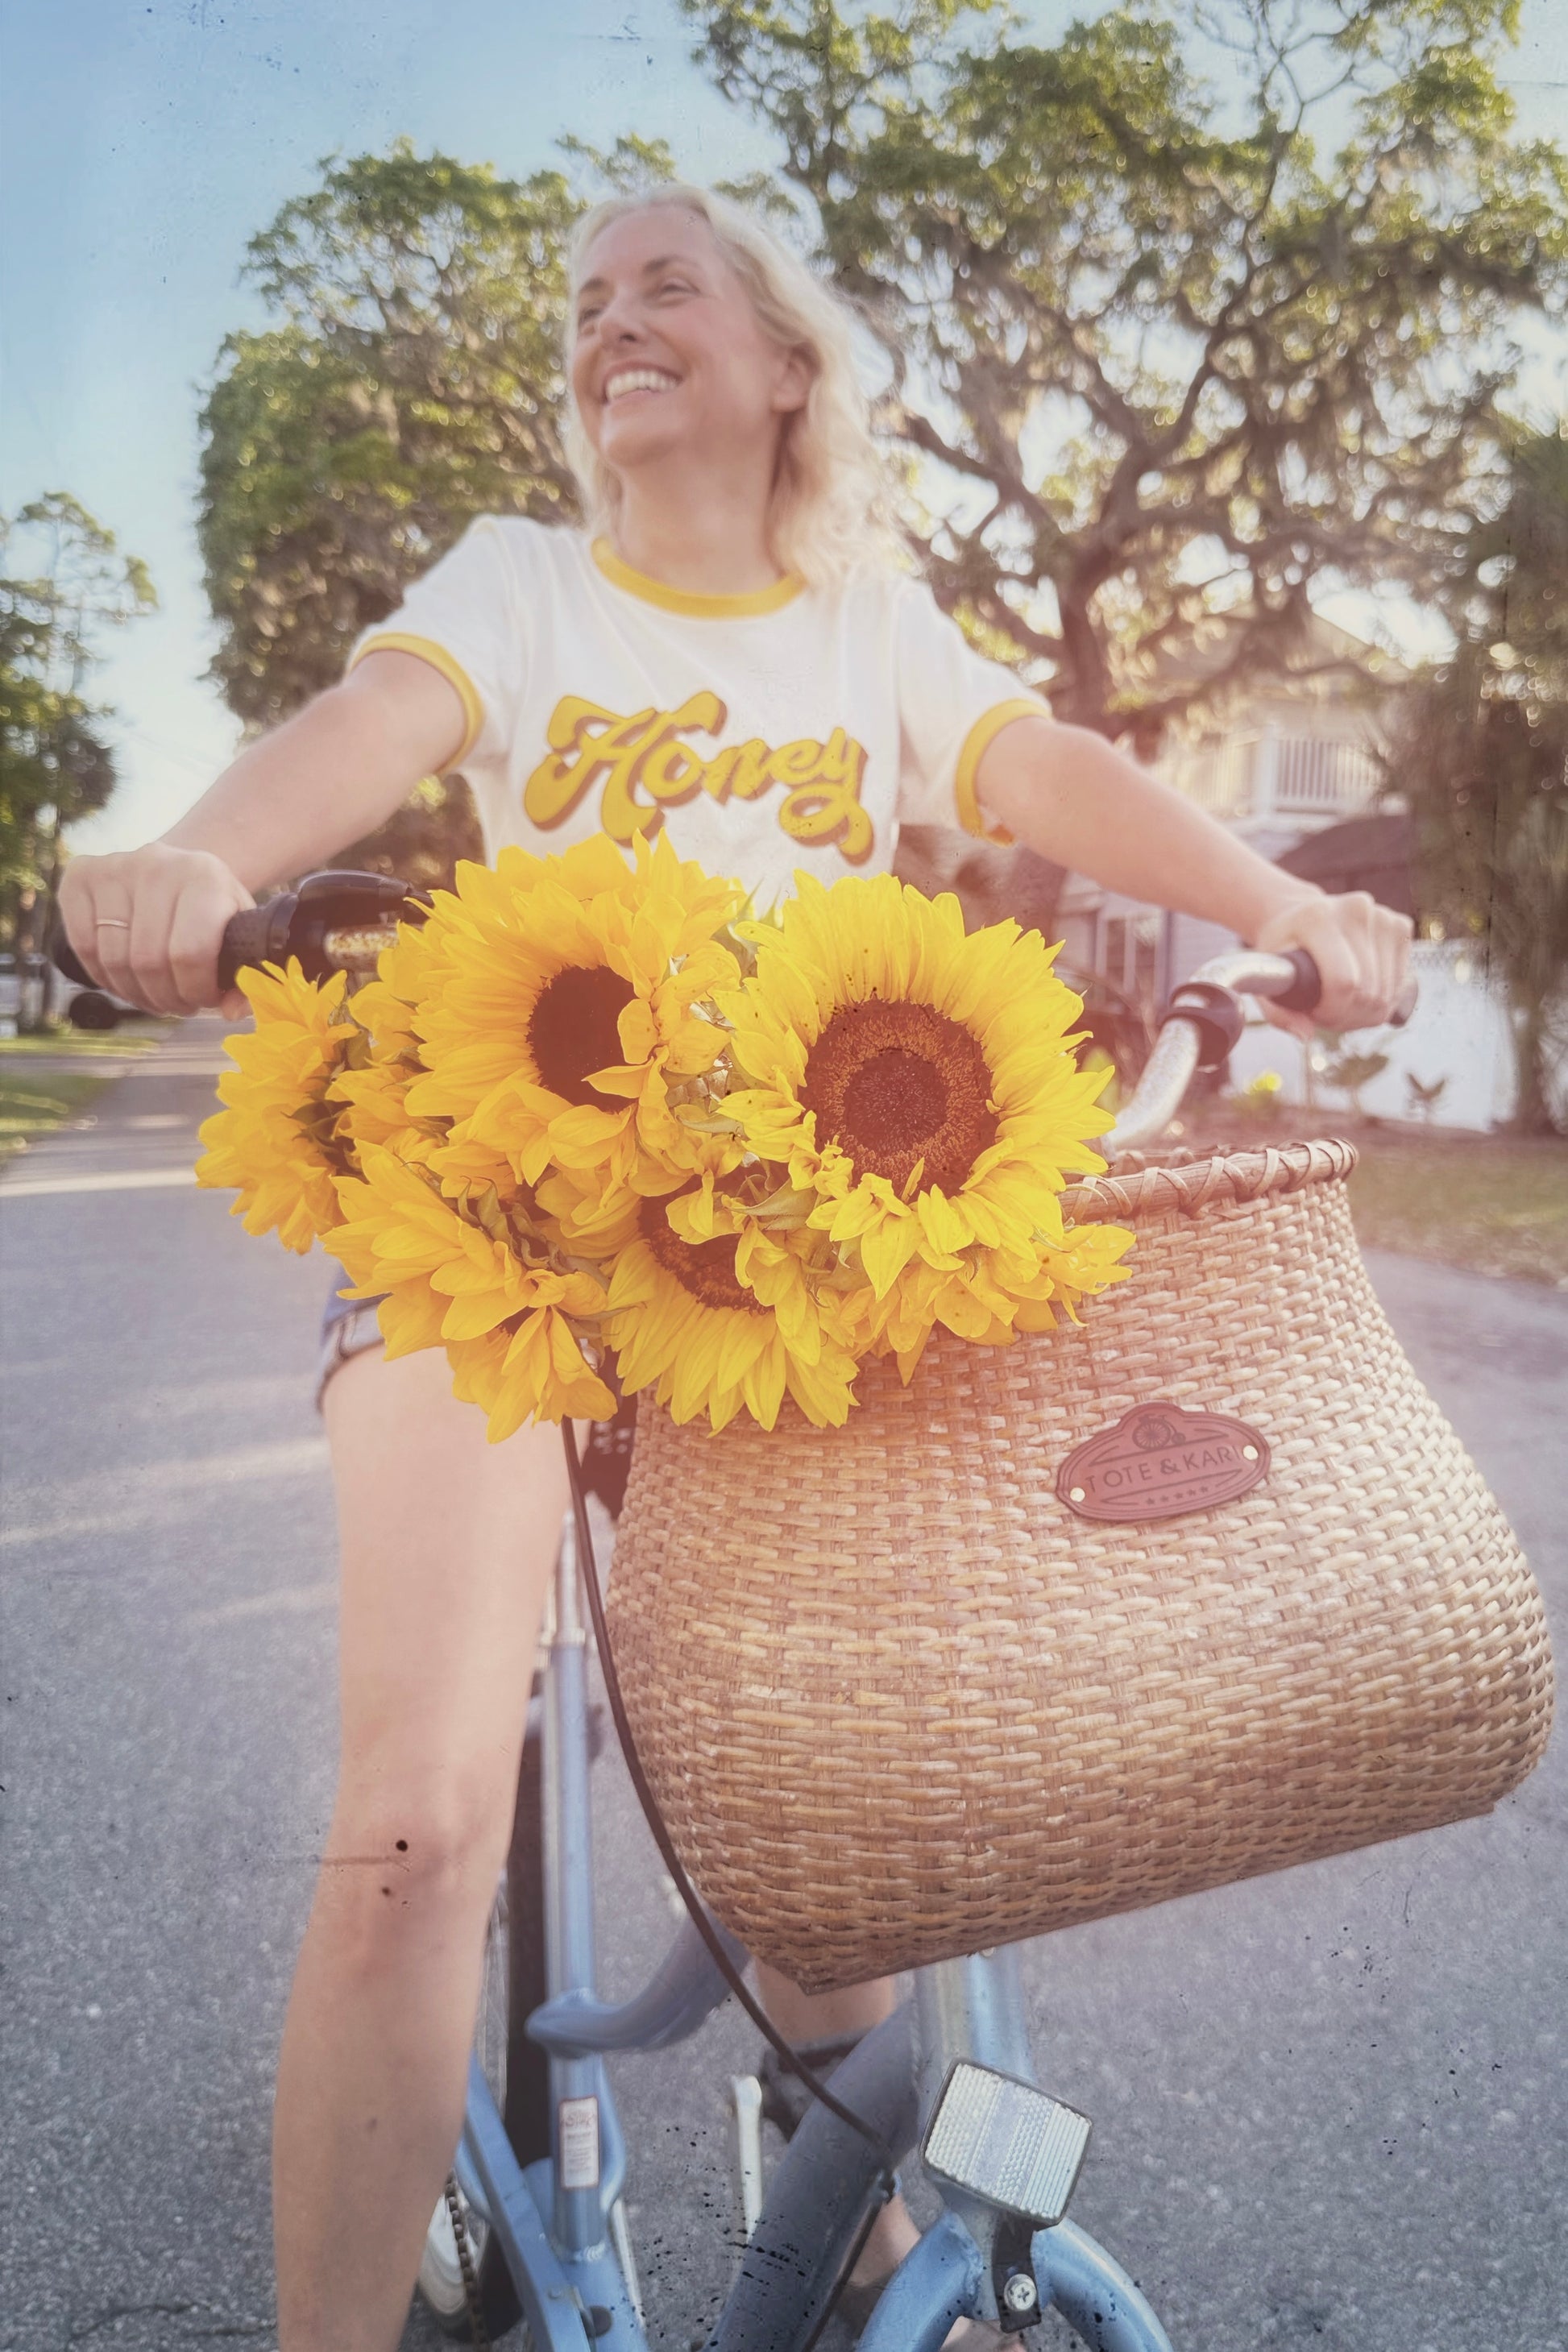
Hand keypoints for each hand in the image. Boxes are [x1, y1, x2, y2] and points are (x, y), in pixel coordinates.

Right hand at [58, 844, 254, 1018]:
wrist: (177, 871)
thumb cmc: (212, 910)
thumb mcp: (240, 933)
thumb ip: (247, 974)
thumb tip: (231, 1012)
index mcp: (204, 875)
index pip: (190, 953)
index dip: (196, 990)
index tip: (205, 999)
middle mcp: (156, 863)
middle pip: (148, 961)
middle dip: (167, 997)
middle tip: (180, 1004)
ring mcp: (114, 867)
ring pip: (114, 960)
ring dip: (136, 994)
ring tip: (156, 997)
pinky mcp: (80, 875)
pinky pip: (83, 946)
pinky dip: (104, 977)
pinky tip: (126, 982)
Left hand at [1252, 889, 1413, 1040]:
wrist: (1300, 915)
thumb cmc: (1282, 950)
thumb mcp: (1267, 977)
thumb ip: (1277, 1011)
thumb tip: (1305, 1035)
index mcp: (1317, 917)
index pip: (1343, 982)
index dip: (1331, 1011)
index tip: (1314, 1013)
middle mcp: (1356, 910)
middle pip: (1367, 991)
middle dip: (1345, 1015)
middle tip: (1324, 1011)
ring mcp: (1383, 917)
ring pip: (1387, 994)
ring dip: (1363, 1013)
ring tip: (1339, 1002)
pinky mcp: (1400, 926)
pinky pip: (1399, 986)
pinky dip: (1381, 1002)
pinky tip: (1359, 993)